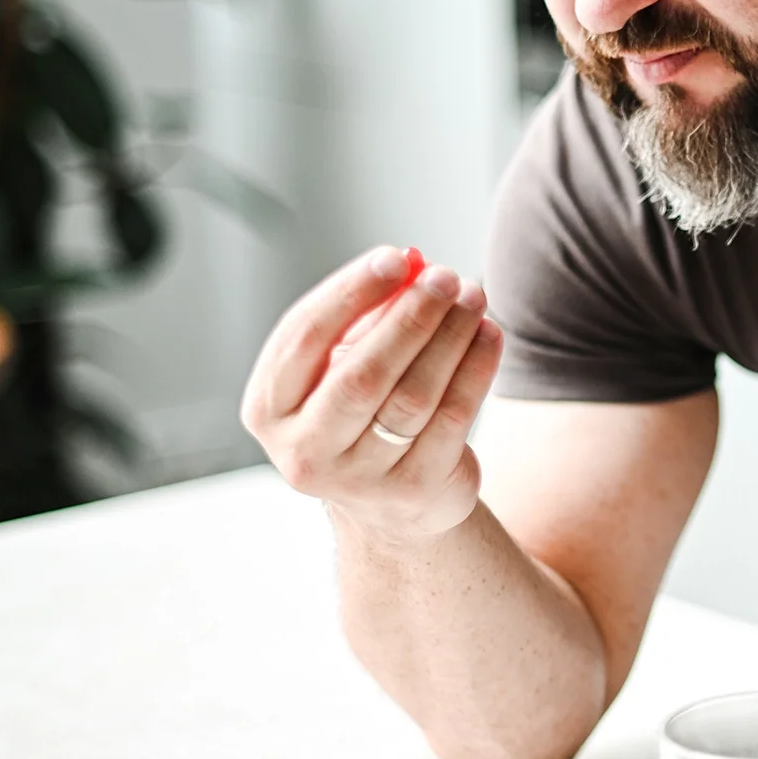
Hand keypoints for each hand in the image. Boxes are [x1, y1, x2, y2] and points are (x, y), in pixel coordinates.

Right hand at [240, 245, 504, 539]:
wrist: (390, 501)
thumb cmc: (360, 410)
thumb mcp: (344, 363)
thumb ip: (367, 315)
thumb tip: (413, 264)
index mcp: (268, 407)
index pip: (304, 338)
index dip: (351, 293)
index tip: (395, 257)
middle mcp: (303, 450)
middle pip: (361, 374)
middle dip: (408, 318)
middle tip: (444, 276)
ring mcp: (357, 479)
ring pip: (412, 397)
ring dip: (448, 338)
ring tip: (472, 297)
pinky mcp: (412, 489)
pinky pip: (451, 419)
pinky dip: (474, 370)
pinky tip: (489, 334)